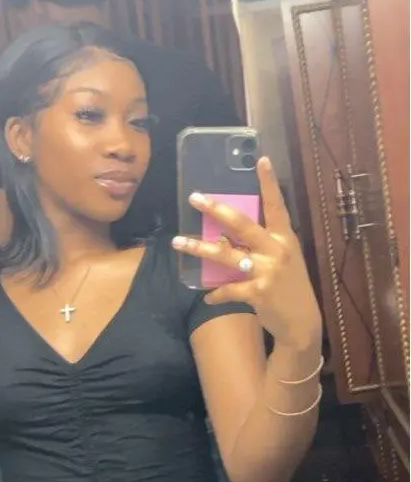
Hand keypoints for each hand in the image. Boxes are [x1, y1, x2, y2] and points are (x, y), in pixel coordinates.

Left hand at [172, 157, 321, 350]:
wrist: (302, 323)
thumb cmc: (289, 288)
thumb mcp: (284, 260)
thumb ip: (263, 247)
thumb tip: (228, 237)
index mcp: (284, 238)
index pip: (277, 205)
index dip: (269, 182)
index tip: (260, 159)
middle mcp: (276, 250)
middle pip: (242, 224)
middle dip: (216, 210)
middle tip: (195, 198)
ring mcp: (267, 271)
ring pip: (226, 255)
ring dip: (199, 248)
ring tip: (179, 242)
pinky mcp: (258, 292)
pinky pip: (229, 289)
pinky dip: (216, 293)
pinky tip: (207, 297)